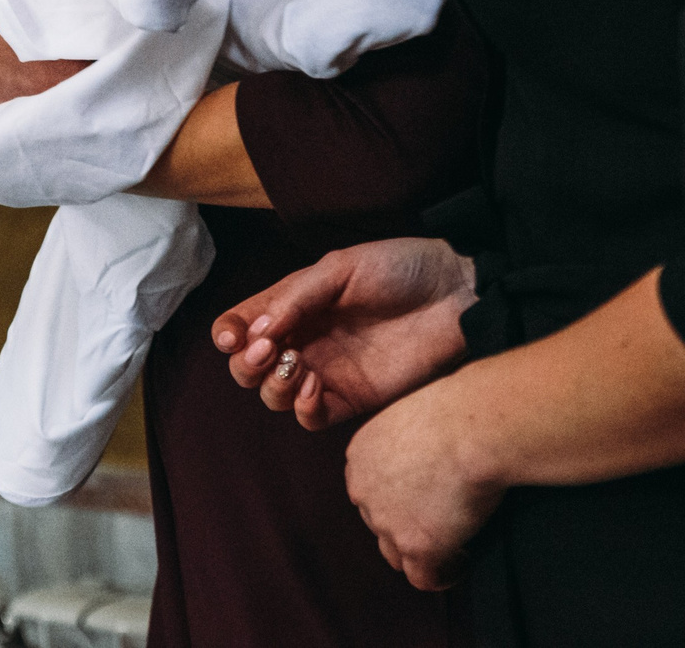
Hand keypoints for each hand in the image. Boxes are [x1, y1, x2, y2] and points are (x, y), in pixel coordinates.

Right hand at [216, 237, 476, 427]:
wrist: (455, 293)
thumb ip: (296, 297)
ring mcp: (327, 371)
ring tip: (295, 364)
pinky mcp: (353, 398)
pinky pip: (312, 417)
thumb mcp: (341, 268)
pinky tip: (314, 385)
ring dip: (273, 385)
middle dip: (247, 364)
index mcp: (293, 304)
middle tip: (269, 350)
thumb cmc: (400, 268)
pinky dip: (302, 408)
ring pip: (275, 396)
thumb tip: (258, 331)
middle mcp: (304, 340)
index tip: (233, 337)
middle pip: (250, 368)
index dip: (228, 334)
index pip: (244, 325)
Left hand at [347, 369, 506, 591]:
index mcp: (361, 453)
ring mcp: (386, 521)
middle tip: (444, 519)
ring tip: (455, 543)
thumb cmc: (459, 408)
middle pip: (379, 522)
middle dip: (407, 524)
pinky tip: (464, 560)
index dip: (397, 497)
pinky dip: (444, 574)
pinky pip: (424, 578)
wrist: (475, 425)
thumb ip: (410, 443)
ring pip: (396, 553)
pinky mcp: (416, 545)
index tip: (428, 496)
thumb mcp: (416, 416)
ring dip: (422, 551)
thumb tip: (429, 458)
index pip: (370, 489)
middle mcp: (363, 490)